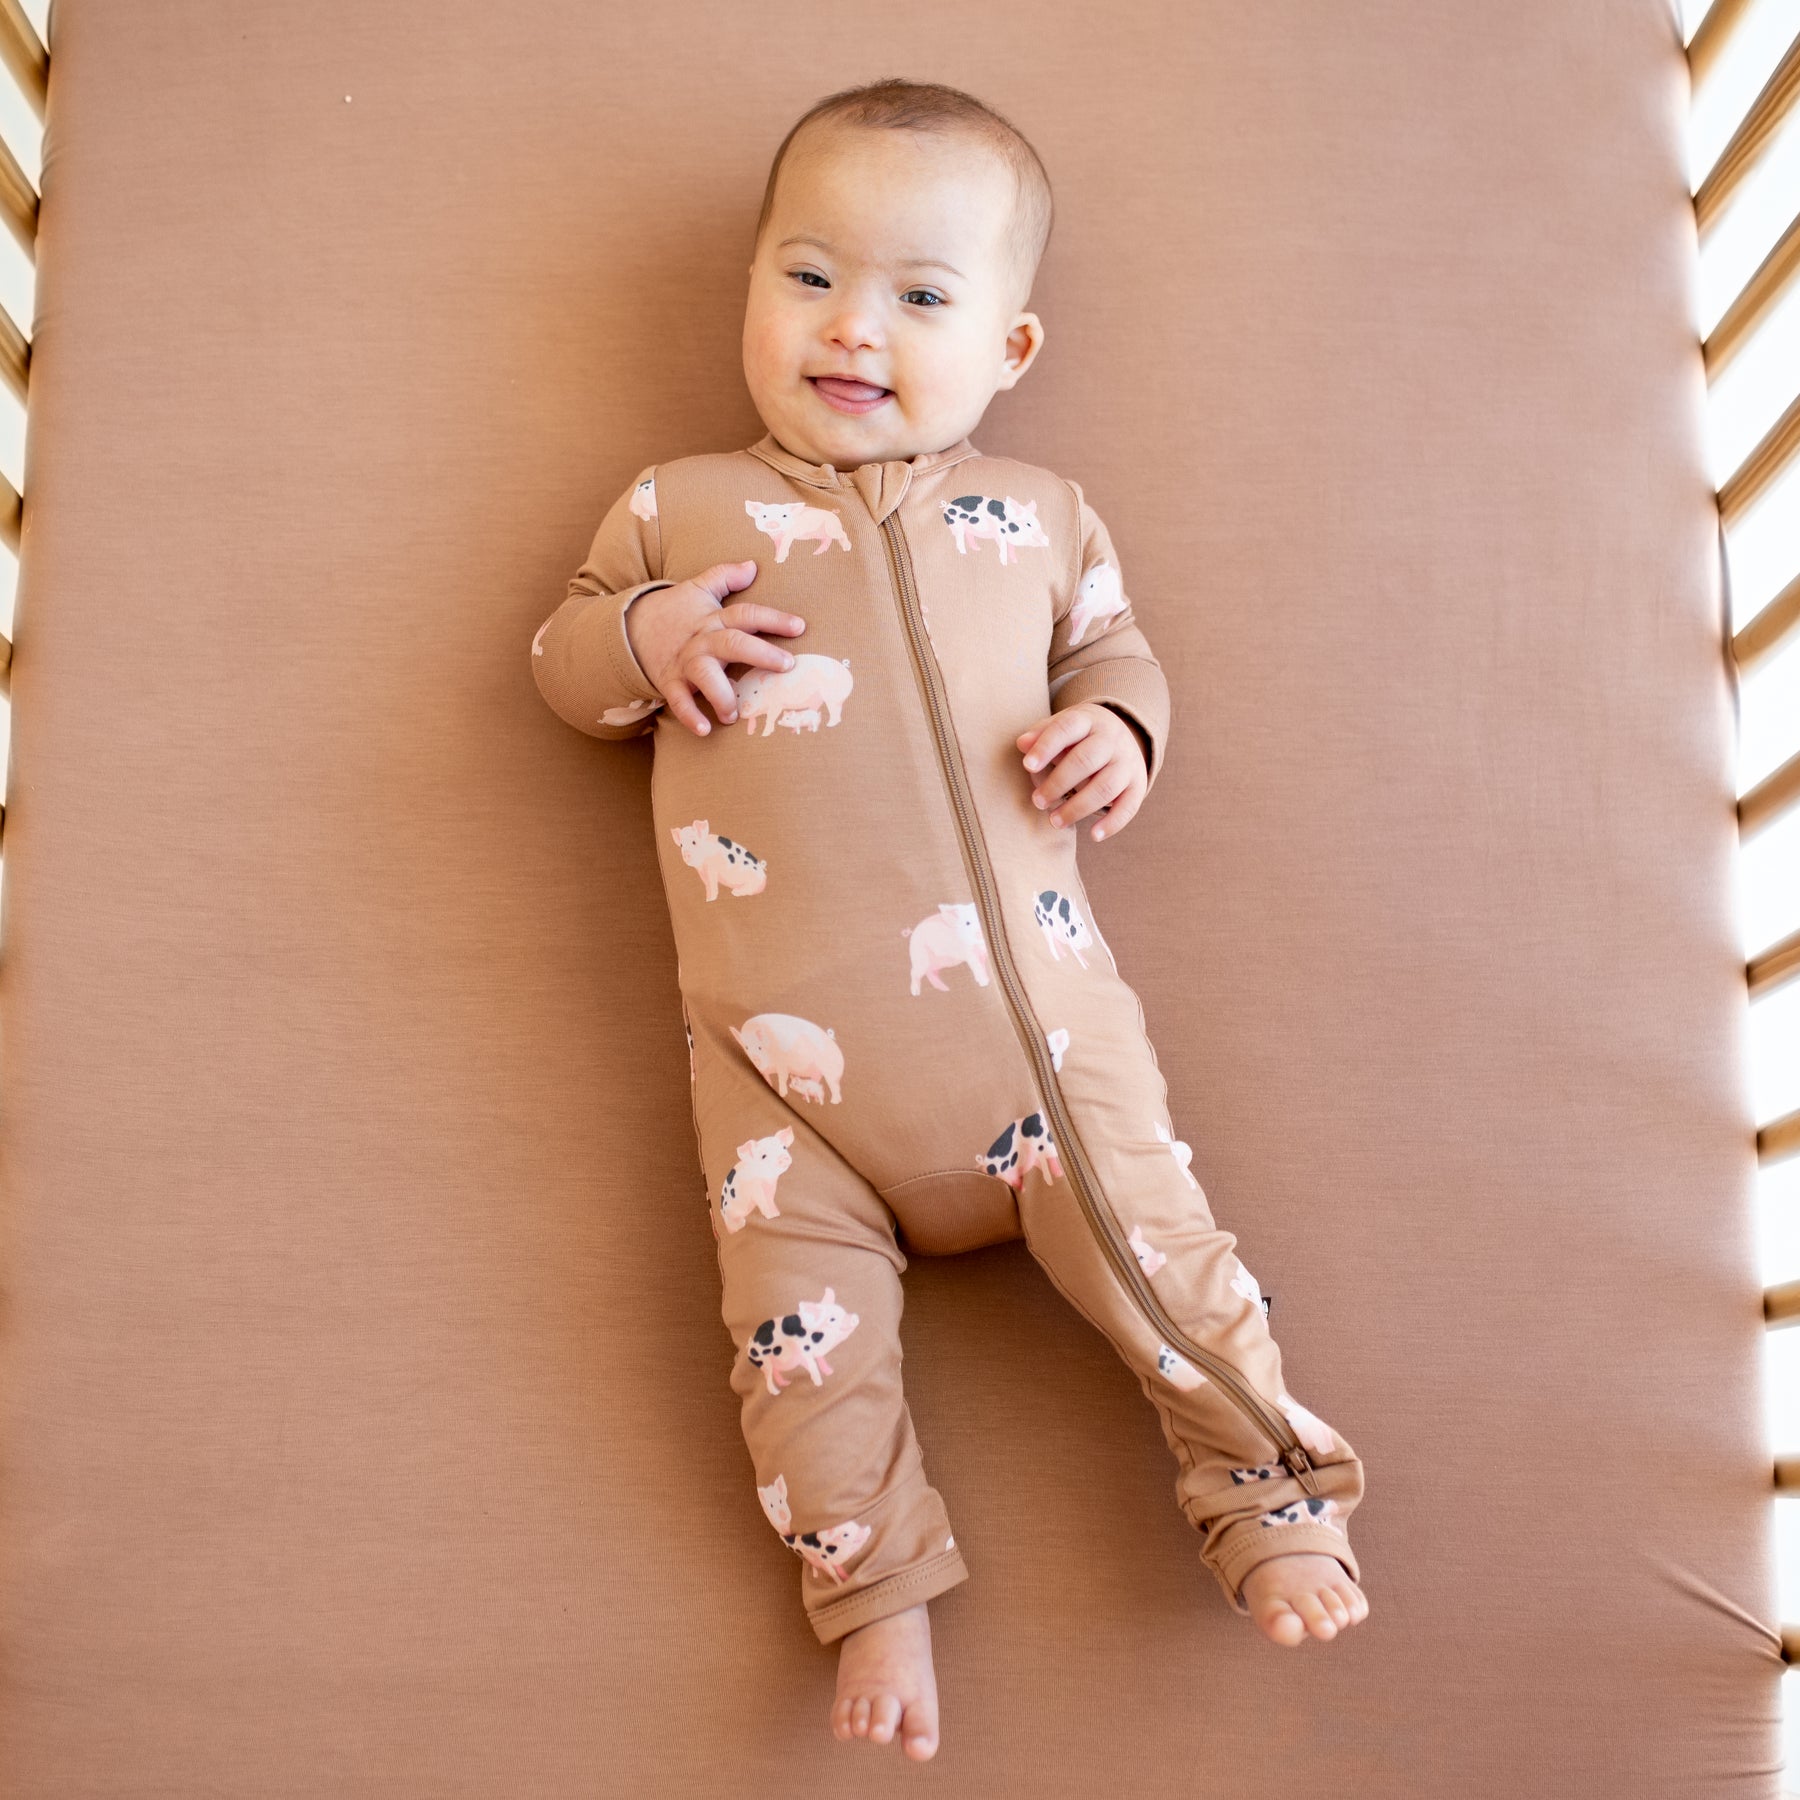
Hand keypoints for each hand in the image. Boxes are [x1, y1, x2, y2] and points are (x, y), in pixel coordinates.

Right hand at [625, 560, 804, 735]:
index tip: (800, 627)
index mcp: (714, 619)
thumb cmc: (674, 612)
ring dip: (723, 695)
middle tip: (787, 666)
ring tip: (736, 715)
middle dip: (761, 653)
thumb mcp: (698, 589)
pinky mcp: (670, 682)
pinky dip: (690, 715)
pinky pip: (679, 700)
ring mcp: (685, 662)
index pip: (747, 614)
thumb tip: (753, 565)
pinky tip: (704, 730)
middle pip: (733, 643)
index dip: (773, 619)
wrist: (629, 629)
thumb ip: (725, 576)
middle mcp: (703, 640)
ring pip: (705, 675)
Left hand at [1015, 702, 1146, 841]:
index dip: (1047, 747)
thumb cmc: (1079, 737)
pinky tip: (1094, 836)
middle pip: (1086, 759)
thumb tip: (1022, 744)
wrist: (1123, 737)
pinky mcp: (1137, 784)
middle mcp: (1111, 739)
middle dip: (1058, 783)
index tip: (1028, 766)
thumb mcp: (1061, 727)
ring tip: (1054, 821)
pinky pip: (1129, 806)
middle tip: (1038, 801)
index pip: (1067, 728)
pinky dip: (1113, 823)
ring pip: (1105, 786)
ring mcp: (1127, 762)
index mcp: (1088, 720)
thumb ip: (1041, 735)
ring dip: (1078, 807)